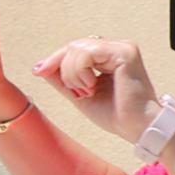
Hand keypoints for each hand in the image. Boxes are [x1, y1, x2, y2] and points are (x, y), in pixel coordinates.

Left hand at [32, 36, 160, 144]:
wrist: (136, 127)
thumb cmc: (115, 115)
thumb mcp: (79, 94)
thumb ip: (62, 80)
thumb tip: (40, 67)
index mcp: (108, 56)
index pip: (74, 49)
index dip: (55, 59)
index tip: (38, 71)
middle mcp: (116, 48)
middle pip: (73, 46)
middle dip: (64, 70)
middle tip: (78, 92)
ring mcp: (122, 48)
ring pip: (77, 49)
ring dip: (73, 74)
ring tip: (88, 91)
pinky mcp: (125, 53)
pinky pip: (87, 53)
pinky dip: (81, 72)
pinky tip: (92, 86)